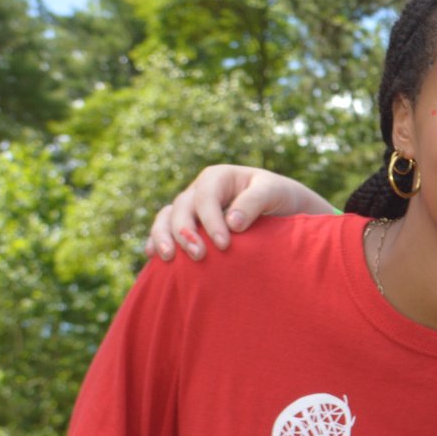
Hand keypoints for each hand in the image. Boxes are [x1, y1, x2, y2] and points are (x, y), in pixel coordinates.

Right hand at [144, 165, 330, 260]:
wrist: (284, 211)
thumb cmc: (280, 197)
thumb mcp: (274, 192)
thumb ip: (254, 202)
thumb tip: (232, 223)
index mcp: (218, 177)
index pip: (206, 197)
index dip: (211, 220)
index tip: (224, 244)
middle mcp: (199, 191)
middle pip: (181, 207)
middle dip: (185, 232)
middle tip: (199, 256)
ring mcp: (191, 208)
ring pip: (166, 217)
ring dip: (163, 237)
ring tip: (168, 258)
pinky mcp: (188, 226)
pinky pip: (164, 230)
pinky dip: (155, 241)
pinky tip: (153, 257)